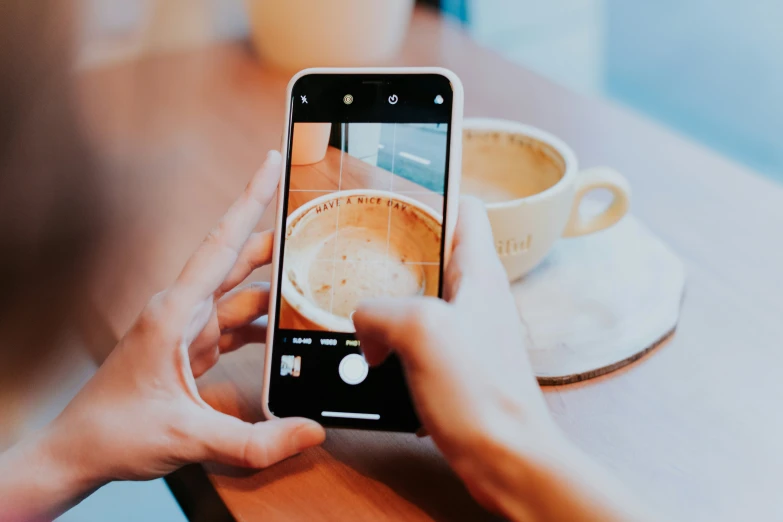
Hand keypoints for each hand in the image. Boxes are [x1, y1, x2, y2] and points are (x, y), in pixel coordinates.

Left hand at [0, 151, 324, 521]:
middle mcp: (182, 311)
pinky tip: (286, 335)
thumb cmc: (114, 431)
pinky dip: (263, 328)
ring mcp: (188, 330)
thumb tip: (310, 432)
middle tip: (313, 226)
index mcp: (175, 312)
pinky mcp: (193, 350)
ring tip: (312, 285)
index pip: (221, 244)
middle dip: (275, 241)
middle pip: (237, 261)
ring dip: (274, 290)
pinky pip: (236, 326)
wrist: (79, 452)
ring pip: (241, 295)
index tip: (270, 163)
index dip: (249, 200)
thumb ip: (254, 440)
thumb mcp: (188, 436)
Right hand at [354, 196, 553, 464]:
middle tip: (357, 253)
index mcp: (478, 271)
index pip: (463, 209)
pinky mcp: (452, 363)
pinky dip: (389, 341)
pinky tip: (371, 353)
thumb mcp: (421, 331)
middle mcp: (474, 295)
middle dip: (393, 254)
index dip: (430, 193)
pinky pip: (413, 338)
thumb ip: (380, 310)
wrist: (506, 457)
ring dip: (387, 302)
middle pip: (432, 254)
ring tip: (354, 305)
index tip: (393, 193)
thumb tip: (366, 324)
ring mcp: (464, 330)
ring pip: (418, 298)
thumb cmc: (482, 392)